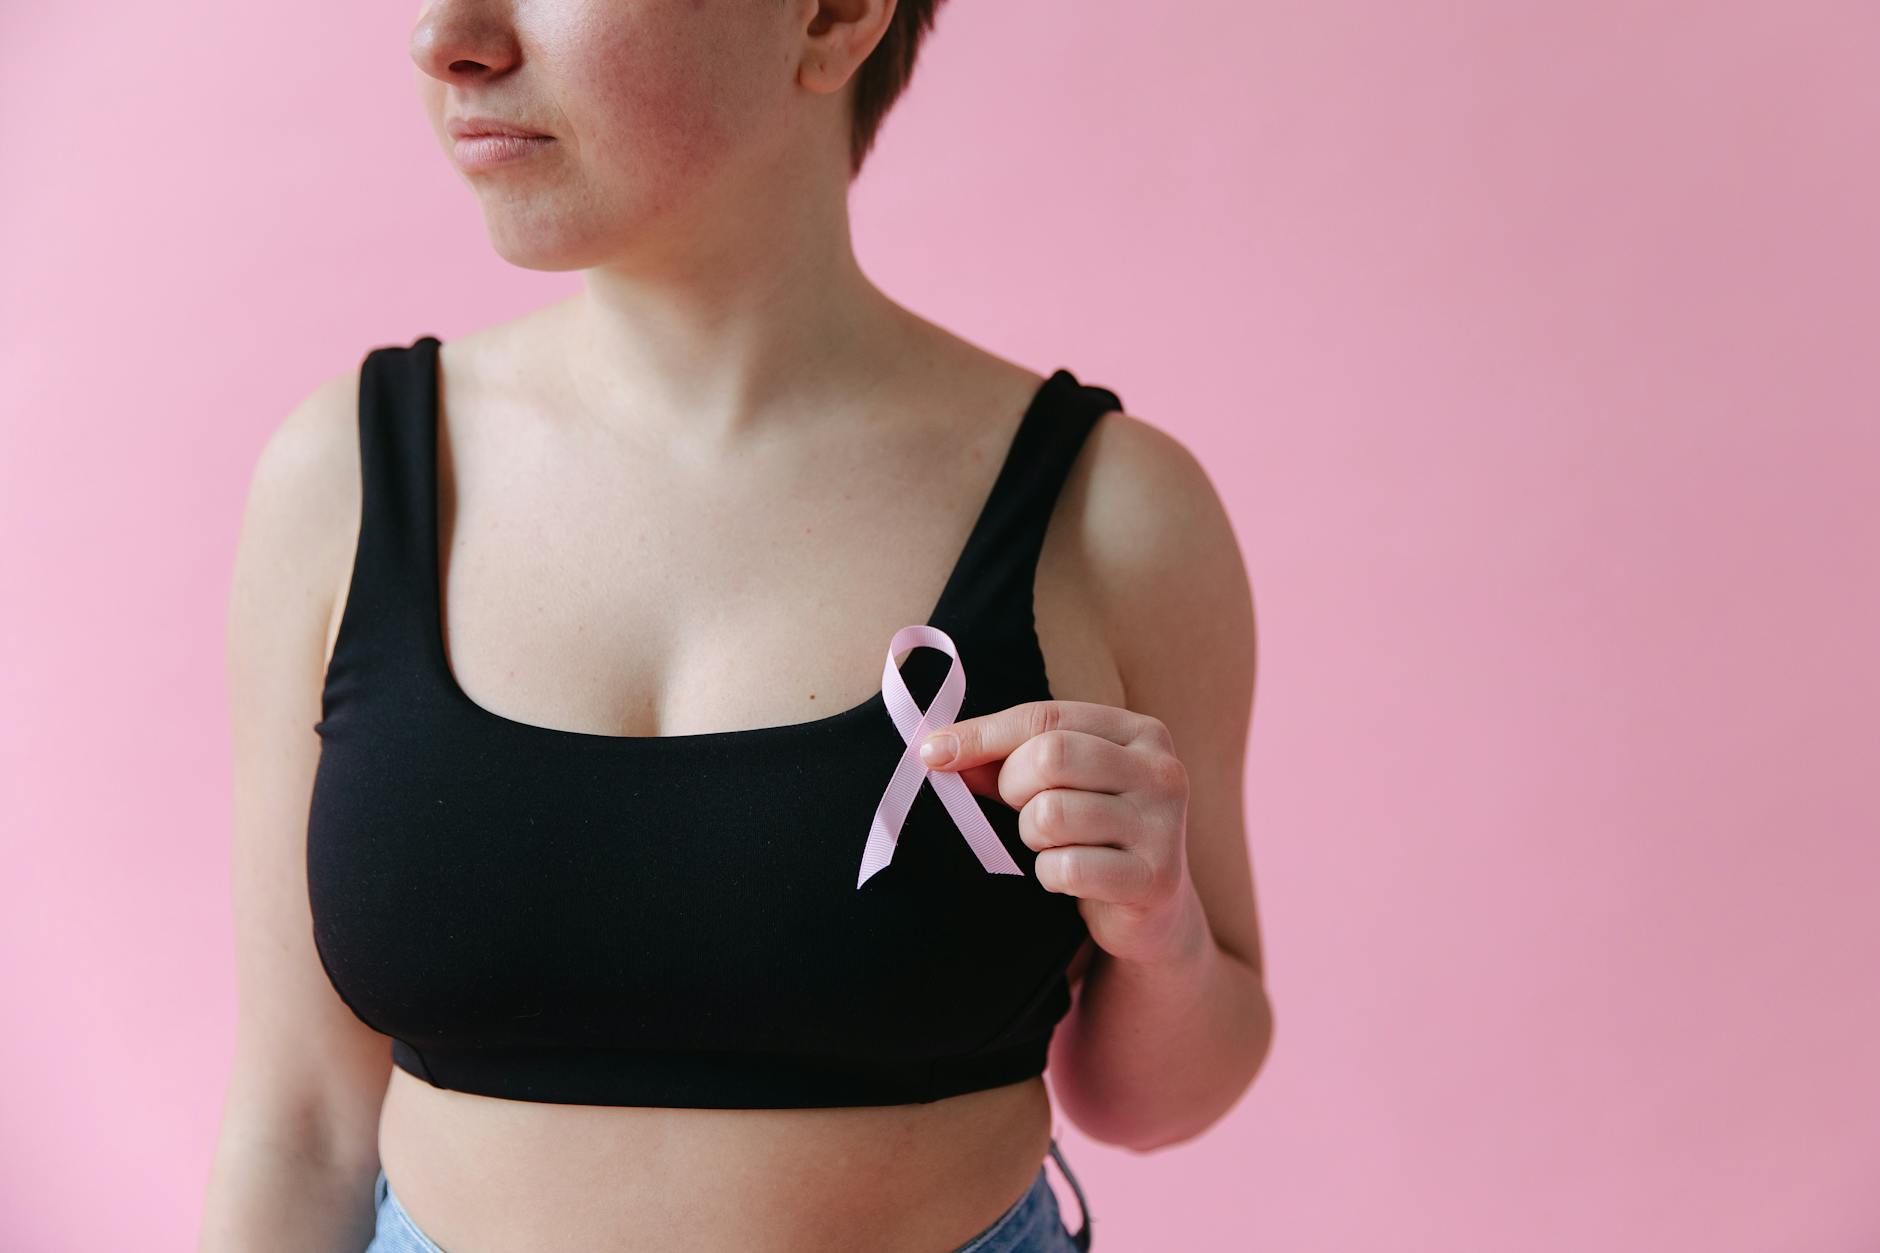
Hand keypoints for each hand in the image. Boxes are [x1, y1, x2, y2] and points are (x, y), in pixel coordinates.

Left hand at [920, 700, 1203, 966]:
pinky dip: (1049, 875)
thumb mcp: (1059, 785)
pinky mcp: (1153, 880)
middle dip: (1012, 788)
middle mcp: (1161, 771)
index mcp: (1140, 732)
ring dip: (1031, 836)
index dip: (982, 734)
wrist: (1153, 913)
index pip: (1045, 717)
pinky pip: (1067, 867)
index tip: (933, 754)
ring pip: (1051, 814)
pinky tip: (1068, 878)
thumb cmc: (1094, 834)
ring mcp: (1163, 826)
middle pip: (1049, 757)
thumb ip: (1005, 761)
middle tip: (1020, 812)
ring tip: (1051, 846)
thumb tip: (939, 751)